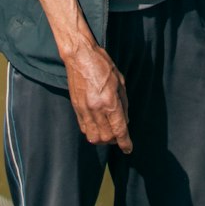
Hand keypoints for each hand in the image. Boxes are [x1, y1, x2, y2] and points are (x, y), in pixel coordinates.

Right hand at [62, 35, 131, 152]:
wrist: (80, 56)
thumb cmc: (103, 65)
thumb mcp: (120, 82)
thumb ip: (124, 104)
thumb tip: (125, 121)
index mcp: (110, 101)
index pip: (119, 130)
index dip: (125, 143)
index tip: (128, 148)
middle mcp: (96, 108)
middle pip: (106, 137)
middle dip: (115, 140)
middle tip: (119, 135)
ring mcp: (84, 109)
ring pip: (93, 137)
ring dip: (102, 139)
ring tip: (108, 132)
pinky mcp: (76, 108)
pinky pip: (84, 128)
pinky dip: (92, 132)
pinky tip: (97, 126)